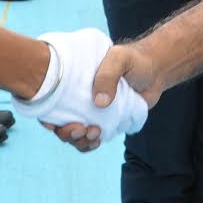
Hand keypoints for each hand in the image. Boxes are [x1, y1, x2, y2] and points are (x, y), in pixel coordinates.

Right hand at [45, 39, 167, 151]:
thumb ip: (108, 75)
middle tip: (81, 129)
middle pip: (60, 122)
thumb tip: (99, 103)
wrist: (156, 70)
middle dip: (66, 132)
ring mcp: (91, 112)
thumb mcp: (120, 59)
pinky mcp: (105, 122)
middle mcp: (78, 98)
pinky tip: (97, 141)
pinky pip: (90, 139)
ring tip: (94, 134)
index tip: (52, 123)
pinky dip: (90, 144)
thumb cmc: (134, 60)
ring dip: (78, 140)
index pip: (51, 99)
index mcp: (73, 81)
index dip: (46, 114)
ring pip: (75, 134)